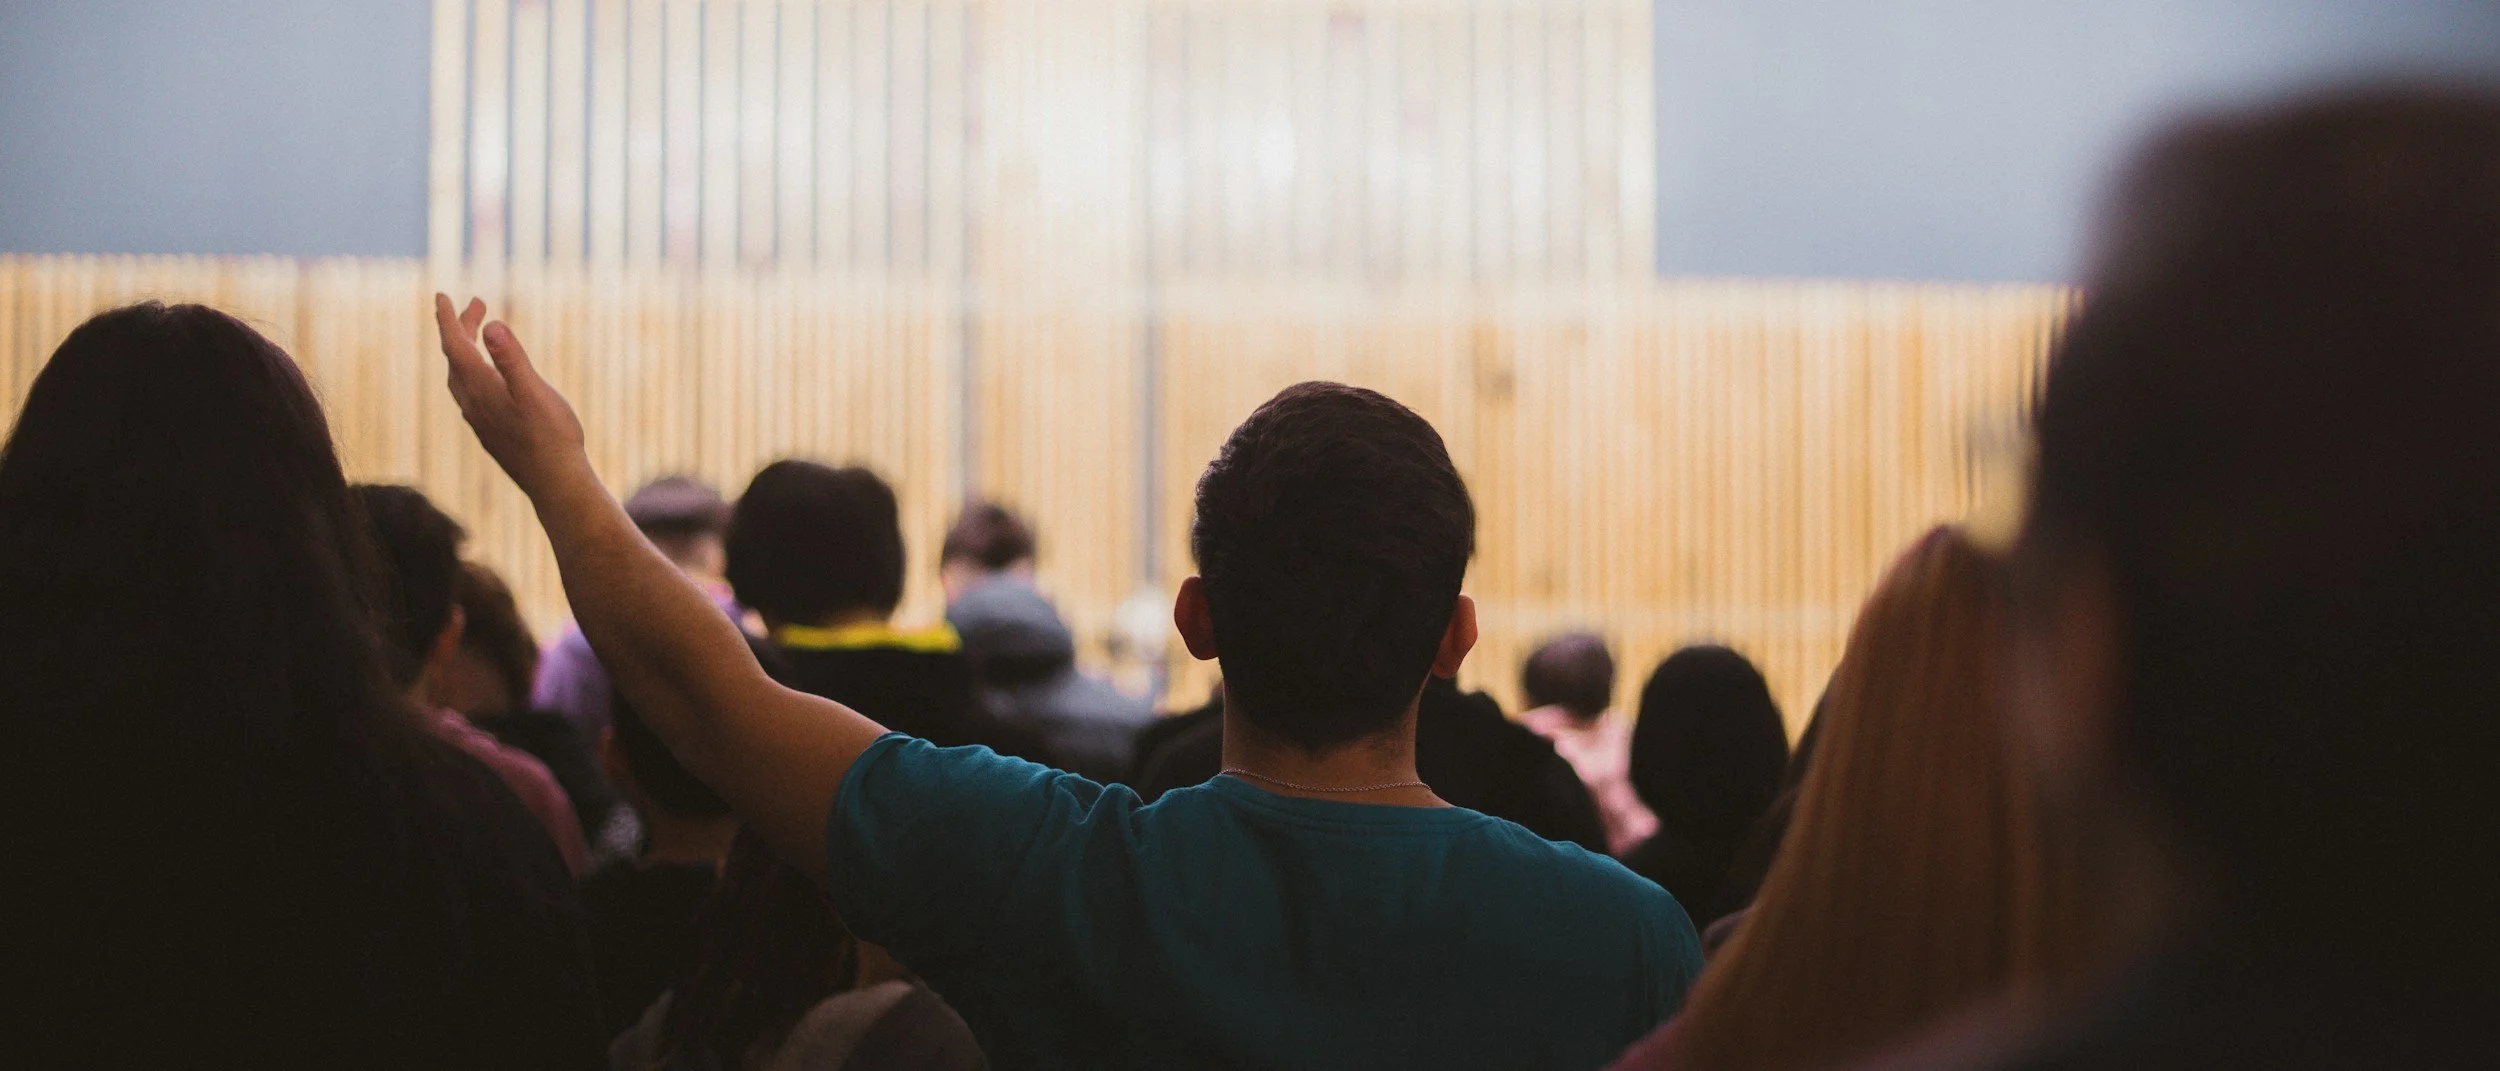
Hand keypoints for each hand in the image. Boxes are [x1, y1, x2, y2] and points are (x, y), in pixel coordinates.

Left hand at [434, 294, 590, 496]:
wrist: (555, 484)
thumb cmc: (551, 438)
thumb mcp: (534, 393)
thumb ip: (512, 359)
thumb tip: (491, 325)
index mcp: (481, 389)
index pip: (455, 346)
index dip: (447, 319)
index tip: (441, 295)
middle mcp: (474, 404)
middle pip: (456, 358)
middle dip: (460, 328)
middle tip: (476, 304)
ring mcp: (481, 420)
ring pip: (460, 378)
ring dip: (465, 351)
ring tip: (478, 335)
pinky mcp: (491, 432)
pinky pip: (470, 393)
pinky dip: (473, 373)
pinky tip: (488, 379)